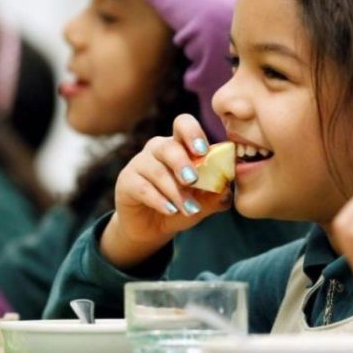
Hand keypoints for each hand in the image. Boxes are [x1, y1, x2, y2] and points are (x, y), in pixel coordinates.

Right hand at [102, 114, 231, 267]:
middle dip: (182, 163)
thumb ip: (216, 195)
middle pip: (168, 147)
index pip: (183, 124)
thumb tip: (226, 190)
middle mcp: (158, 149)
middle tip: (193, 180)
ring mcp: (140, 164)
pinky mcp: (126, 182)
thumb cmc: (182, 206)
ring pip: (157, 171)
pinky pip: (142, 187)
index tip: (203, 151)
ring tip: (189, 209)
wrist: (153, 227)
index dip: (193, 132)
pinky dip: (159, 200)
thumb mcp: (203, 203)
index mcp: (180, 145)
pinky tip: (171, 210)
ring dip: (175, 191)